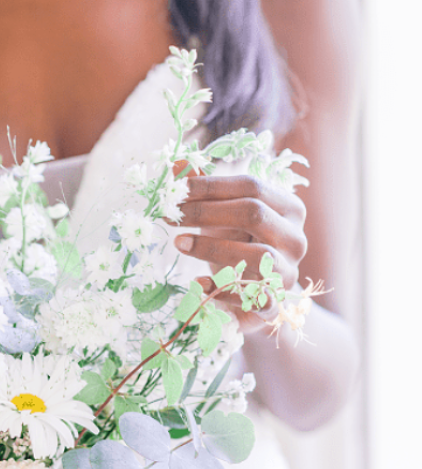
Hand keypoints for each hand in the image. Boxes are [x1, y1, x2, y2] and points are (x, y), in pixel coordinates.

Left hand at [172, 167, 307, 332]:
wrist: (252, 295)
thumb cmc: (236, 245)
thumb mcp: (221, 216)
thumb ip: (203, 190)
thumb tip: (175, 165)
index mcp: (288, 208)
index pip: (252, 185)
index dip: (211, 186)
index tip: (175, 189)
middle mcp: (295, 238)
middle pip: (254, 213)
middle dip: (206, 212)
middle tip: (171, 215)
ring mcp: (289, 272)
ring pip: (257, 254)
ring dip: (212, 247)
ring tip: (179, 243)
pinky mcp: (276, 304)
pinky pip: (252, 296)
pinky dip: (223, 290)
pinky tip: (198, 282)